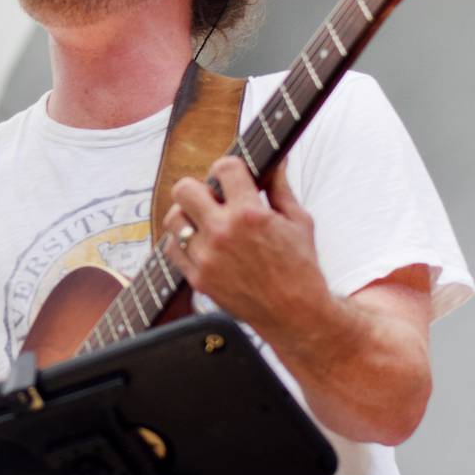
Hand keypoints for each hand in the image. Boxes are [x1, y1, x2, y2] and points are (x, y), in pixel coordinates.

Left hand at [164, 156, 329, 340]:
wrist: (294, 314)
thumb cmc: (301, 266)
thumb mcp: (298, 221)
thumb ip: (280, 187)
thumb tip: (278, 160)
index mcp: (250, 213)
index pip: (223, 167)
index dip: (229, 168)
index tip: (233, 176)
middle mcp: (223, 232)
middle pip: (184, 188)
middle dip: (199, 187)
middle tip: (212, 198)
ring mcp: (207, 257)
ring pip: (174, 218)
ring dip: (187, 215)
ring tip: (204, 222)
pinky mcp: (198, 278)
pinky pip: (173, 248)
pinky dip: (184, 242)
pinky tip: (201, 244)